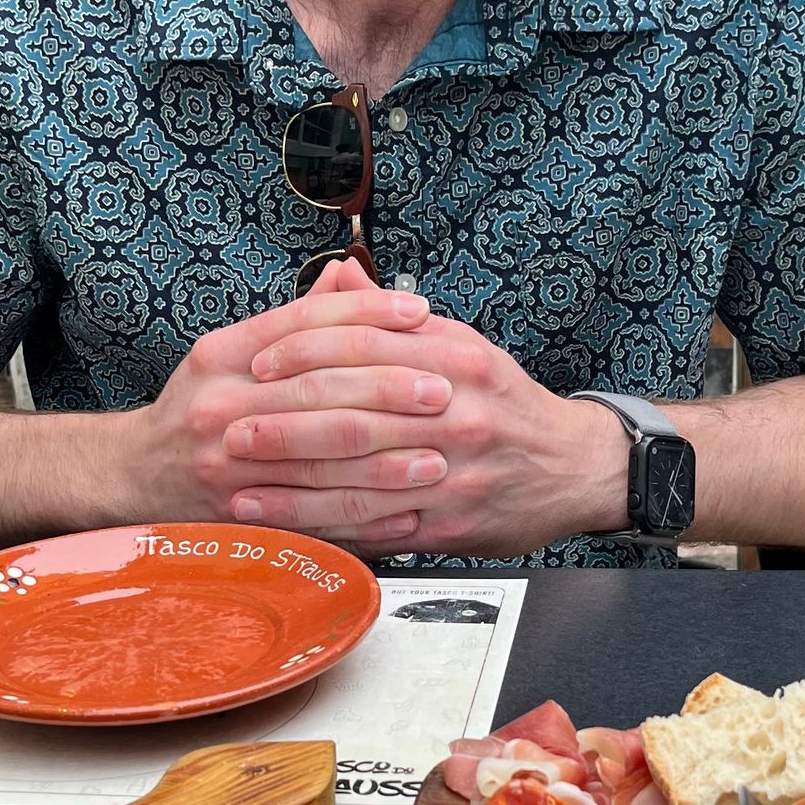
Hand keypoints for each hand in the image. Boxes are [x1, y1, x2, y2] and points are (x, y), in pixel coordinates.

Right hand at [108, 260, 452, 545]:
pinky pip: (311, 517)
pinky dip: (362, 516)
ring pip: (318, 460)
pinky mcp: (237, 515)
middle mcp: (220, 406)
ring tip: (436, 457)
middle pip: (316, 390)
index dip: (366, 313)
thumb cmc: (196, 408)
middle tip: (443, 390)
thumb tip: (350, 273)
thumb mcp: (231, 353)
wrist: (133, 476)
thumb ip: (295, 320)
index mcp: (222, 355)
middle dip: (387, 391)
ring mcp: (225, 465)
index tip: (419, 312)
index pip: (303, 323)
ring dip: (385, 461)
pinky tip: (405, 512)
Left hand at [224, 303, 632, 554]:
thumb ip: (394, 319)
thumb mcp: (463, 344)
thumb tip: (338, 277)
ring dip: (290, 484)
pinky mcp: (450, 520)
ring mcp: (452, 469)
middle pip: (351, 414)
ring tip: (238, 485)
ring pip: (357, 477)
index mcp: (454, 358)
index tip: (255, 363)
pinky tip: (287, 524)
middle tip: (229, 429)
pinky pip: (377, 524)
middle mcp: (455, 410)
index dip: (300, 354)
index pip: (362, 346)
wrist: (575, 467)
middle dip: (281, 424)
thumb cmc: (505, 403)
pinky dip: (326, 526)